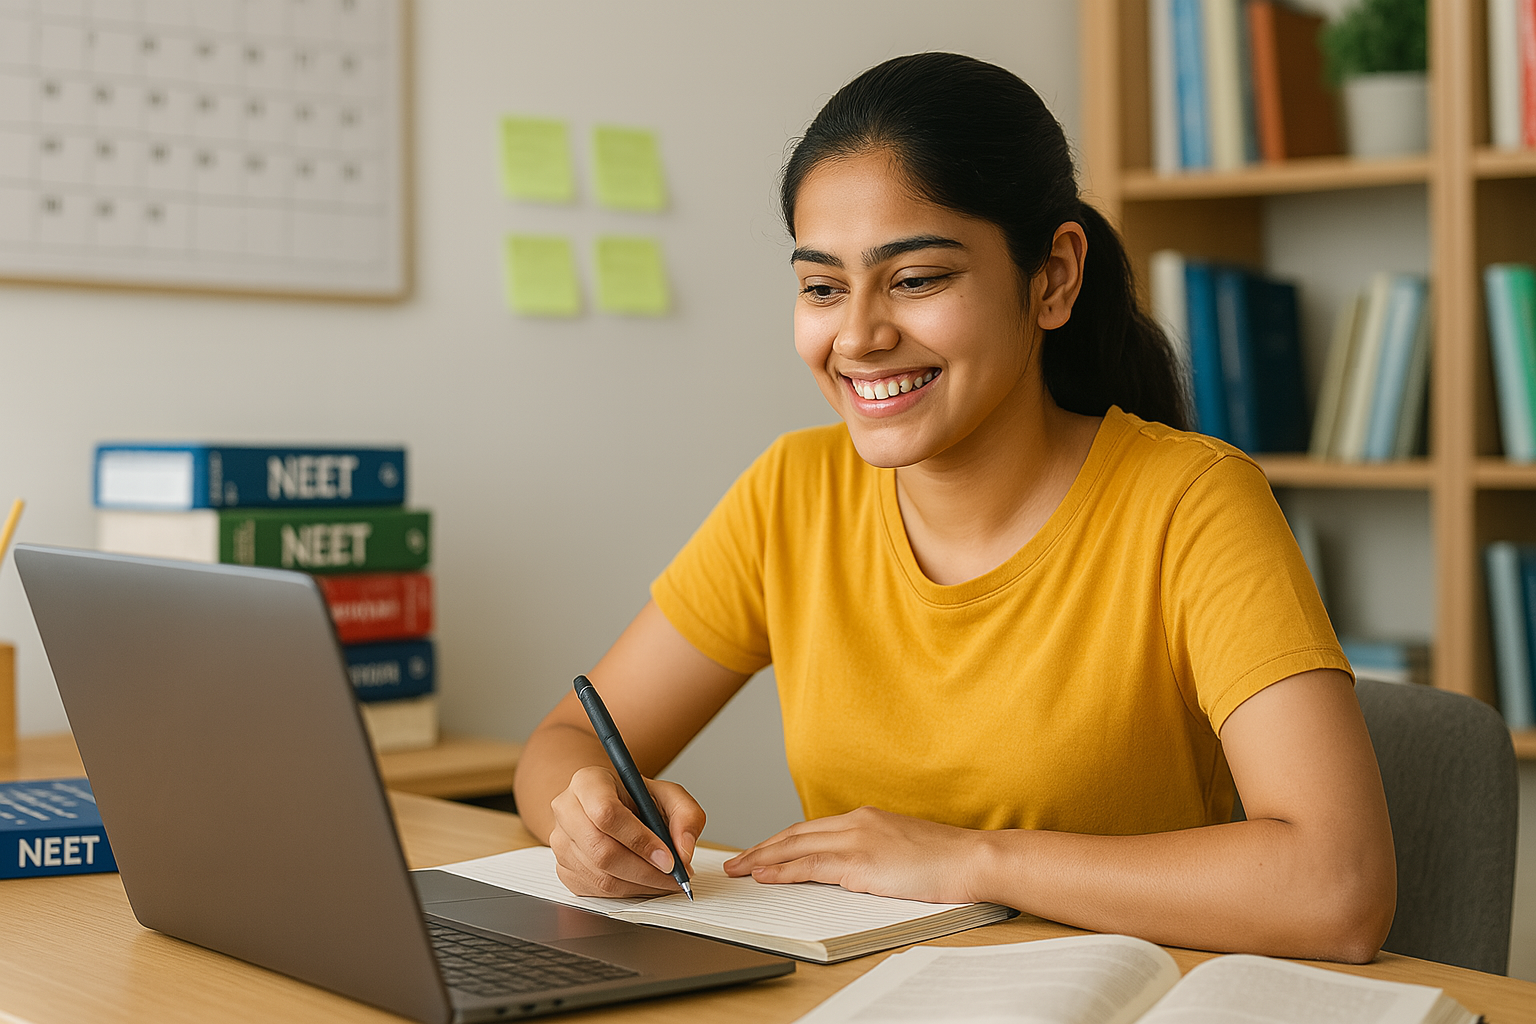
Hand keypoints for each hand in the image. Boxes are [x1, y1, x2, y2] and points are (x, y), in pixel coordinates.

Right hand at [547, 765, 704, 897]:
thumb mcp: (668, 794)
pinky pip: (595, 891)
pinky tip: (645, 883)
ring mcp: (560, 842)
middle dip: (645, 871)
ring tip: (665, 880)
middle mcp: (566, 810)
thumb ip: (686, 815)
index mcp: (588, 782)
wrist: (609, 805)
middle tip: (674, 876)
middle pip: (602, 851)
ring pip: (600, 876)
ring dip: (640, 886)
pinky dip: (627, 893)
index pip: (606, 814)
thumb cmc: (635, 798)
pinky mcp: (563, 868)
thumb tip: (683, 851)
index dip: (640, 841)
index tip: (669, 858)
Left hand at [723, 806, 987, 904]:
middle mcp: (856, 822)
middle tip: (736, 861)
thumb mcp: (901, 848)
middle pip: (795, 834)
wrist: (973, 858)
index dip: (780, 840)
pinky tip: (764, 875)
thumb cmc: (946, 860)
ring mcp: (858, 840)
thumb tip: (851, 870)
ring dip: (762, 859)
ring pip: (795, 847)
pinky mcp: (861, 861)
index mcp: (866, 817)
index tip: (760, 851)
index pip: (810, 828)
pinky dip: (783, 870)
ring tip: (739, 869)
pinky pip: (811, 865)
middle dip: (762, 848)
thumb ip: (873, 852)